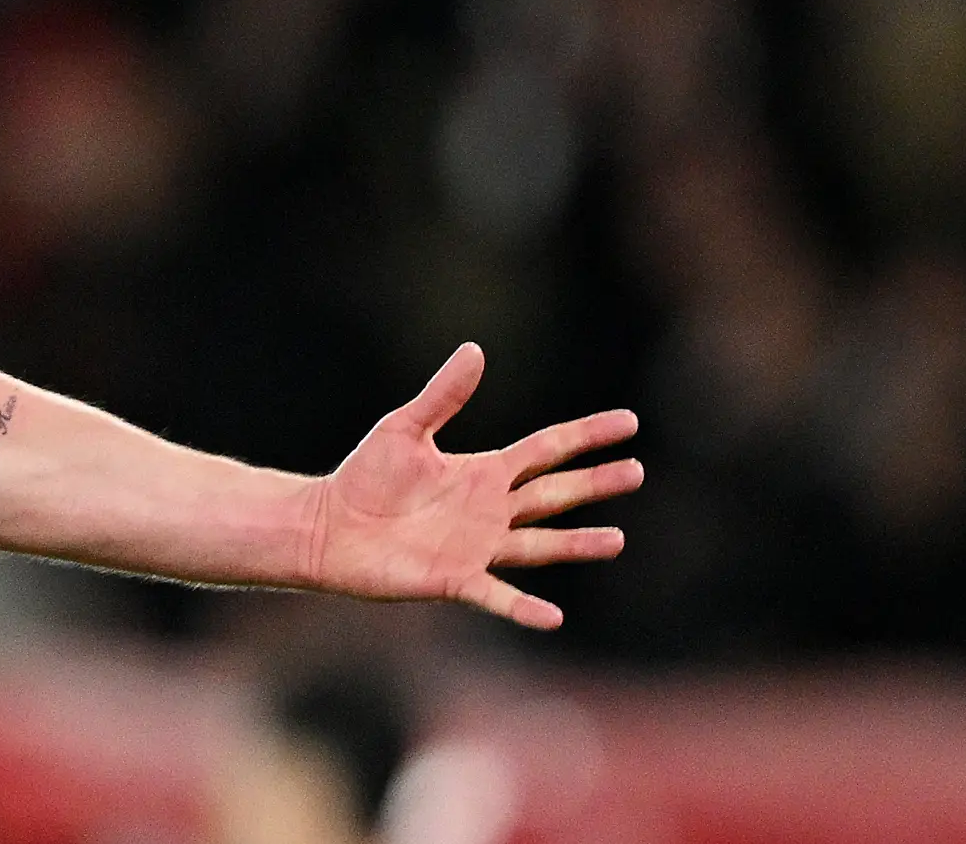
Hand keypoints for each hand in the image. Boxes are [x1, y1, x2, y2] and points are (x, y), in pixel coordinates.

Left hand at [305, 343, 640, 628]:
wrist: (329, 526)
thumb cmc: (365, 477)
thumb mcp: (404, 427)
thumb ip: (443, 395)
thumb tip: (474, 350)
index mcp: (485, 472)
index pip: (547, 450)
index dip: (586, 436)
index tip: (629, 423)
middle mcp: (491, 511)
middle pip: (555, 495)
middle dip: (595, 484)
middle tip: (637, 472)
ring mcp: (478, 547)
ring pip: (540, 545)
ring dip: (576, 544)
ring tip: (617, 540)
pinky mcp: (455, 579)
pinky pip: (497, 595)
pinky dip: (523, 608)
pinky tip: (553, 616)